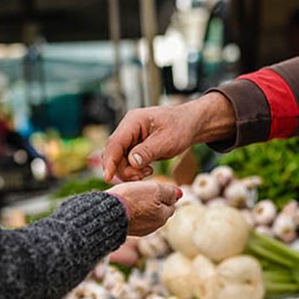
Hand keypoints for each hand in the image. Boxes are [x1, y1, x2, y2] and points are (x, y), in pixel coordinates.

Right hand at [102, 93, 235, 181]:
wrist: (191, 125)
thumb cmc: (181, 127)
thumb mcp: (167, 140)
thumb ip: (148, 151)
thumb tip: (132, 162)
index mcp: (133, 121)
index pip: (115, 143)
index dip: (109, 161)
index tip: (107, 177)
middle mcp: (128, 128)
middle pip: (113, 153)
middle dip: (122, 169)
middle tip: (140, 177)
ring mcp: (130, 137)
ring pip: (118, 159)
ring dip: (129, 170)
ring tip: (148, 172)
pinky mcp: (133, 146)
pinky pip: (126, 161)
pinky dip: (133, 169)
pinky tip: (147, 170)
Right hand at [107, 181, 181, 235]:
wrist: (106, 212)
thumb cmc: (131, 199)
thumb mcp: (155, 189)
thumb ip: (170, 191)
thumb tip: (180, 193)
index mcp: (163, 216)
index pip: (171, 203)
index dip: (162, 193)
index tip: (151, 188)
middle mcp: (154, 226)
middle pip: (159, 210)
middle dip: (154, 201)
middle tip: (141, 192)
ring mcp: (141, 230)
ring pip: (147, 214)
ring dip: (143, 207)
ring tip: (131, 198)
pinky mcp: (129, 230)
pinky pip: (136, 219)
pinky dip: (133, 212)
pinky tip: (125, 206)